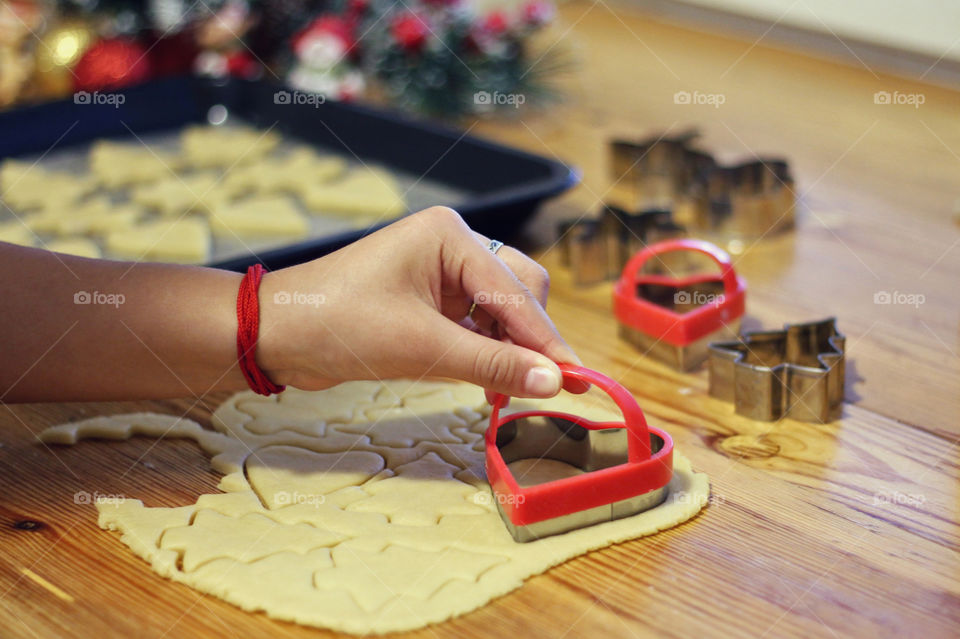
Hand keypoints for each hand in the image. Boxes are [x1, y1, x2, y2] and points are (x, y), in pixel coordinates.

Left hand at [258, 207, 580, 399]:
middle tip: (542, 387)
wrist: (277, 334)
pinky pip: (480, 325)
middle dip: (531, 339)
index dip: (547, 341)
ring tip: (507, 388)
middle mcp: (452, 246)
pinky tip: (489, 379)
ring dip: (511, 348)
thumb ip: (491, 364)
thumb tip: (553, 382)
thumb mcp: (420, 348)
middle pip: (521, 292)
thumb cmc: (338, 325)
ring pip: (504, 310)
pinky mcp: (433, 300)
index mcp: (449, 236)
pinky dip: (488, 351)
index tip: (577, 381)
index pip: (516, 291)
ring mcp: (443, 272)